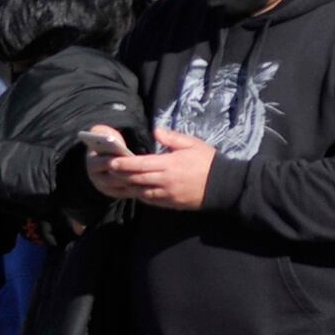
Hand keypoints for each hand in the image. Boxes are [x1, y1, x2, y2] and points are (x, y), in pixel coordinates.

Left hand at [86, 127, 215, 210]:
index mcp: (169, 164)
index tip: (112, 161)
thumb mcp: (192, 144)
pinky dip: (141, 195)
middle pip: (136, 179)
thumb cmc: (208, 161)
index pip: (140, 164)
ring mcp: (168, 194)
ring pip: (141, 191)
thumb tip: (156, 131)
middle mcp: (165, 180)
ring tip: (119, 180)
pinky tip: (136, 190)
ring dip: (129, 186)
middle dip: (121, 175)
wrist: (224, 185)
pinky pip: (151, 200)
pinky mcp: (171, 203)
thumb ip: (172, 138)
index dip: (124, 164)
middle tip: (109, 170)